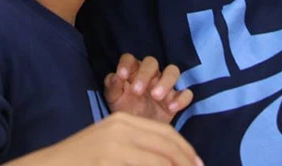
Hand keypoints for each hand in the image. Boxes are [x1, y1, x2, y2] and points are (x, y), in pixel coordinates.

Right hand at [16, 112, 202, 165]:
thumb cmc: (84, 160)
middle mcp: (121, 127)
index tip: (198, 164)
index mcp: (124, 120)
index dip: (186, 150)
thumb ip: (136, 147)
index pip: (166, 133)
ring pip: (160, 159)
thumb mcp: (112, 146)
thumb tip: (169, 159)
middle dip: (187, 161)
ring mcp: (114, 145)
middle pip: (167, 145)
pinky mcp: (108, 159)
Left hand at [105, 54, 192, 122]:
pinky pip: (185, 93)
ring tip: (156, 96)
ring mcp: (165, 85)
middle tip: (137, 91)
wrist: (138, 132)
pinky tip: (171, 108)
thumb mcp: (114, 98)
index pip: (129, 58)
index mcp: (133, 71)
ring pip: (172, 71)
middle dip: (144, 74)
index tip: (121, 75)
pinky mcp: (175, 99)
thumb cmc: (125, 109)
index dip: (126, 63)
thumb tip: (115, 76)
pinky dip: (181, 98)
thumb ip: (112, 85)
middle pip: (151, 62)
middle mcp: (150, 75)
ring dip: (165, 81)